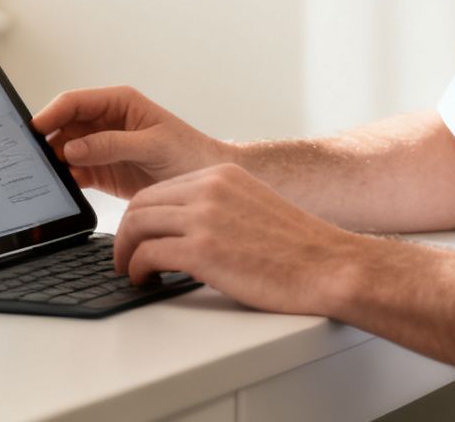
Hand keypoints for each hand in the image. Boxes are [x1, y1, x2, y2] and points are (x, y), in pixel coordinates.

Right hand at [30, 86, 231, 198]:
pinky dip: (64, 179)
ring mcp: (101, 148)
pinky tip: (61, 187)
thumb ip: (113, 145)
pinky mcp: (101, 172)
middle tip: (31, 158)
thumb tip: (73, 147)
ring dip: (52, 161)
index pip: (75, 102)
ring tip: (42, 176)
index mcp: (119, 103)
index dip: (51, 113)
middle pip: (63, 125)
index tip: (34, 129)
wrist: (206, 182)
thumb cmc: (190, 154)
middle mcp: (106, 122)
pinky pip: (73, 172)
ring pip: (64, 150)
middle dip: (46, 139)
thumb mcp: (153, 145)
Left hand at [112, 162, 365, 316]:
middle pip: (141, 205)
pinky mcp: (203, 250)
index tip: (137, 236)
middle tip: (125, 258)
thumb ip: (218, 207)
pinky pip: (147, 255)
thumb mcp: (253, 206)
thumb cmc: (298, 248)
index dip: (140, 217)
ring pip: (137, 228)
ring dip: (126, 254)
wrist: (329, 266)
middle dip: (125, 235)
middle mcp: (210, 188)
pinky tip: (145, 280)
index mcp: (222, 175)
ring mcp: (205, 217)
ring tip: (131, 272)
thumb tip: (184, 226)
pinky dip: (137, 270)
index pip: (159, 189)